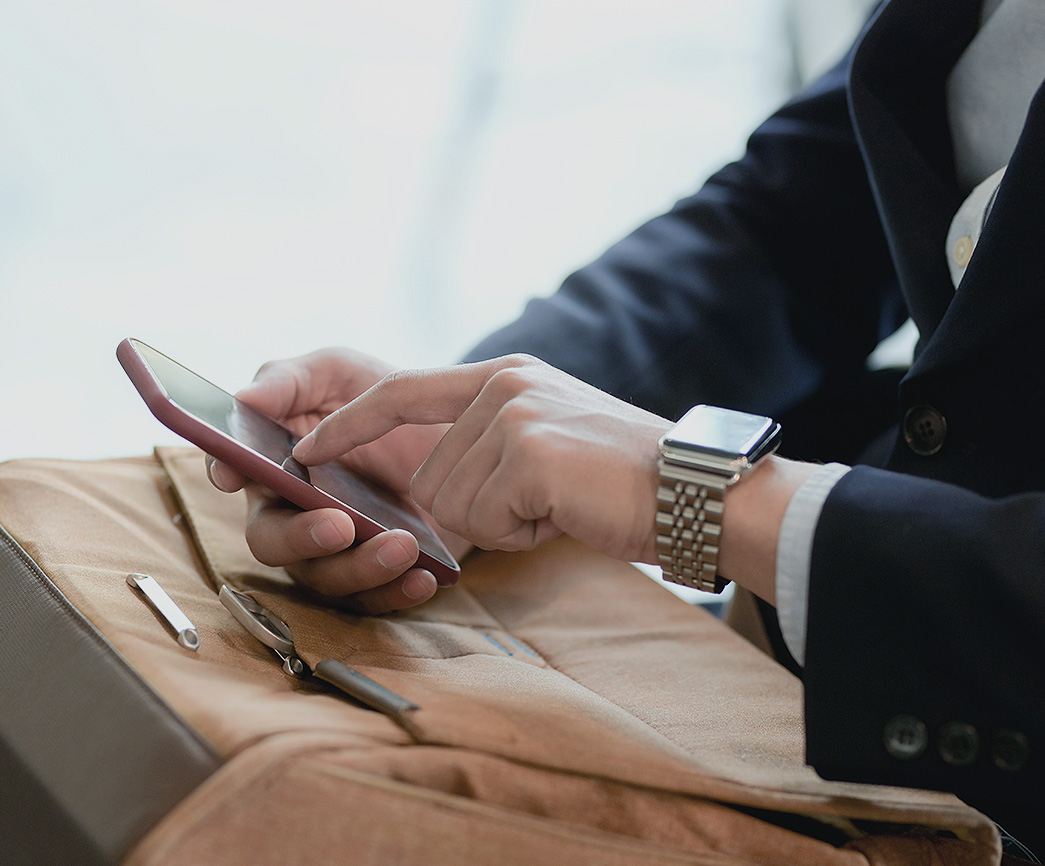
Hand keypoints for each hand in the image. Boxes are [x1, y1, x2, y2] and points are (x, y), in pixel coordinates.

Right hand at [207, 347, 461, 612]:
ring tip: (404, 545)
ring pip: (327, 577)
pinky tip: (423, 578)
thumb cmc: (381, 397)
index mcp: (275, 461)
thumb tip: (243, 399)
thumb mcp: (338, 372)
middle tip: (341, 525)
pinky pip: (376, 598)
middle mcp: (295, 511)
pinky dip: (398, 592)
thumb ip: (288, 381)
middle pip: (272, 541)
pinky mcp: (379, 571)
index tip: (234, 476)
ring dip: (361, 568)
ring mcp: (336, 548)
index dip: (226, 473)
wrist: (457, 428)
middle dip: (301, 538)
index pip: (235, 472)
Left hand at [293, 354, 672, 563]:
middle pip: (429, 476)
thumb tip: (435, 487)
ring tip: (558, 502)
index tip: (308, 445)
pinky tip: (565, 512)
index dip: (350, 421)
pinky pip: (483, 520)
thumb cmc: (622, 479)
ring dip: (500, 523)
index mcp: (506, 376)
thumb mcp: (550, 438)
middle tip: (544, 500)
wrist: (692, 489)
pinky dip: (521, 533)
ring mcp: (514, 415)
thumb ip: (491, 443)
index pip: (402, 389)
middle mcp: (504, 387)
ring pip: (451, 503)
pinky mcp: (528, 453)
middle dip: (477, 509)